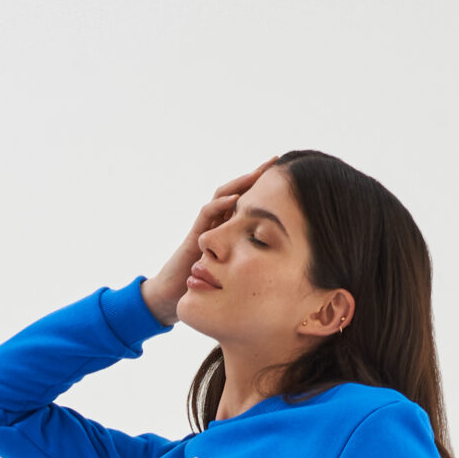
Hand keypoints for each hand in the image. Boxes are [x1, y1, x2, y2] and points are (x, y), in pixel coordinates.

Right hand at [140, 161, 276, 326]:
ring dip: (240, 183)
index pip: (246, 200)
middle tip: (275, 161)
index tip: (285, 175)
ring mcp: (205, 227)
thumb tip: (283, 265)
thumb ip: (252, 262)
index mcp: (228, 229)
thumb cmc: (204, 286)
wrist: (173, 296)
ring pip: (222, 195)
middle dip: (255, 175)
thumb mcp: (235, 271)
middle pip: (236, 190)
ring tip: (259, 172)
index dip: (263, 187)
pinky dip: (221, 204)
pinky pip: (207, 214)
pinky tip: (235, 198)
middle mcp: (216, 223)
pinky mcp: (194, 235)